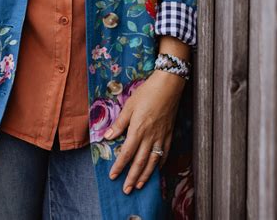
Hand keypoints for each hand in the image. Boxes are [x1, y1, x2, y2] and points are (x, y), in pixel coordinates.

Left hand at [104, 70, 185, 193]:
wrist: (168, 86)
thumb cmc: (147, 93)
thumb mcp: (129, 105)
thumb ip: (119, 123)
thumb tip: (107, 136)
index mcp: (138, 129)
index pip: (126, 153)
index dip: (119, 166)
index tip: (113, 176)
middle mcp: (150, 137)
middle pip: (140, 162)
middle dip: (132, 178)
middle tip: (126, 190)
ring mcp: (161, 137)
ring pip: (153, 162)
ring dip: (145, 175)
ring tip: (139, 185)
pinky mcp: (169, 135)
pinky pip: (165, 154)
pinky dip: (160, 164)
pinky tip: (156, 170)